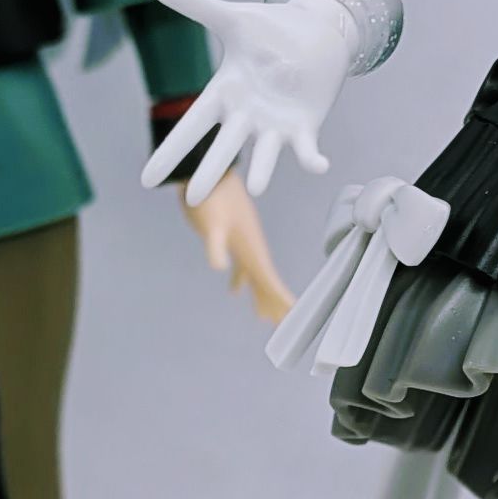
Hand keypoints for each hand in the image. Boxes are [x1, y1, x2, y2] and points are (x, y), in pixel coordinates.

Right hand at [141, 0, 353, 200]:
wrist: (316, 34)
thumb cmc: (270, 29)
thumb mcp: (232, 18)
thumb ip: (197, 6)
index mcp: (225, 92)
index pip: (192, 124)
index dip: (172, 151)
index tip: (146, 180)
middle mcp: (247, 115)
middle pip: (225, 147)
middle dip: (210, 171)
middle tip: (193, 200)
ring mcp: (276, 124)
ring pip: (265, 154)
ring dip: (264, 169)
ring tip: (258, 188)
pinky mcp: (305, 127)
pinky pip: (306, 150)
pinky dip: (311, 159)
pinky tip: (319, 165)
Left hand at [181, 169, 293, 322]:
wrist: (205, 171)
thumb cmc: (209, 197)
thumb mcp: (210, 225)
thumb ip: (215, 245)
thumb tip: (217, 266)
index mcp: (251, 247)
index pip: (269, 280)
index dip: (280, 299)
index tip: (292, 318)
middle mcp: (251, 247)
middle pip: (266, 281)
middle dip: (274, 303)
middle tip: (282, 328)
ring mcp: (242, 243)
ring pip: (255, 275)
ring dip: (259, 294)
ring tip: (263, 317)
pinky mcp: (230, 238)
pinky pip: (241, 266)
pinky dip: (240, 280)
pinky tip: (234, 290)